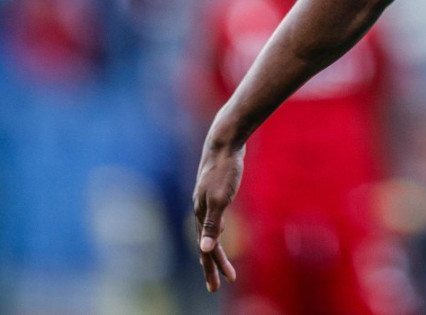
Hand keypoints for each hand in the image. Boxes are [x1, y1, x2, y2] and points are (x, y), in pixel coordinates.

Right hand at [192, 138, 243, 291]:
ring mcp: (206, 198)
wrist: (225, 140)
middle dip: (212, 264)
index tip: (220, 285)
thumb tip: (205, 250)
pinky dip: (216, 228)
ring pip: (208, 229)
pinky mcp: (215, 188)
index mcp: (200, 212)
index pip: (205, 248)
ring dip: (214, 247)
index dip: (212, 267)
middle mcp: (200, 207)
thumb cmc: (225, 169)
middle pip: (205, 242)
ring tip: (220, 262)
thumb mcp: (221, 199)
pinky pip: (213, 216)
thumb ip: (213, 224)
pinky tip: (222, 228)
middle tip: (219, 284)